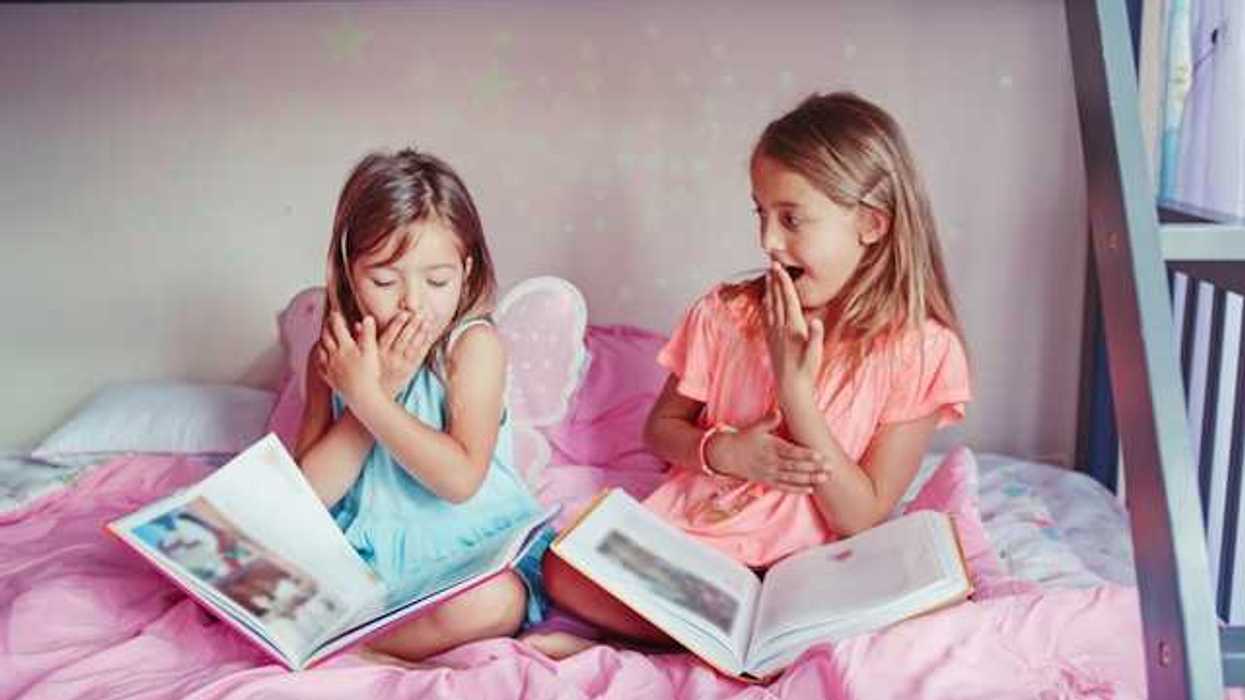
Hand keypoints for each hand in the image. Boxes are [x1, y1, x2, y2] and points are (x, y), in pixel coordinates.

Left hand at [316, 312, 382, 405]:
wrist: (362, 396)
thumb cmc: (369, 374)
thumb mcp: (372, 352)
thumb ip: (369, 334)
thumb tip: (368, 318)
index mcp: (345, 347)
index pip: (337, 327)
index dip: (336, 317)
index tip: (335, 311)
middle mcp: (334, 355)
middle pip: (326, 336)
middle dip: (327, 327)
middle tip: (328, 321)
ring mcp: (330, 366)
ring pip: (321, 349)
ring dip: (322, 340)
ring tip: (324, 335)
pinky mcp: (329, 377)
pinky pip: (320, 364)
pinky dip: (320, 357)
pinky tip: (321, 355)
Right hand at [364, 310, 434, 397]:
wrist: (373, 396)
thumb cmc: (367, 372)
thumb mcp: (362, 356)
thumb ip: (360, 339)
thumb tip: (357, 324)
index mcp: (377, 353)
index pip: (388, 336)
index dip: (397, 325)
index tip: (405, 313)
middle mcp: (389, 359)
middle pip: (403, 340)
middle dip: (413, 326)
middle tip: (421, 313)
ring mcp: (400, 365)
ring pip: (412, 347)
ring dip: (421, 334)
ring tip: (428, 321)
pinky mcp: (408, 371)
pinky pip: (418, 357)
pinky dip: (425, 345)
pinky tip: (429, 334)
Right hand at [706, 413, 829, 493]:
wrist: (726, 455)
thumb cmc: (744, 439)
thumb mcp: (755, 428)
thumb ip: (769, 420)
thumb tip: (778, 410)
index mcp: (770, 447)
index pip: (791, 452)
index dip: (806, 455)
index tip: (820, 455)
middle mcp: (770, 462)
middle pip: (794, 467)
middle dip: (813, 468)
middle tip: (830, 468)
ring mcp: (769, 473)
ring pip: (792, 478)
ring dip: (809, 479)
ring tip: (824, 479)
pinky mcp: (767, 481)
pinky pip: (784, 487)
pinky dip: (797, 489)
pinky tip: (810, 489)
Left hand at [764, 262, 824, 396]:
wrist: (791, 387)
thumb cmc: (807, 370)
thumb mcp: (815, 354)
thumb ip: (816, 337)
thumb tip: (817, 321)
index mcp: (793, 327)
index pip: (788, 299)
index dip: (783, 282)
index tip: (779, 268)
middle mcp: (781, 328)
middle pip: (777, 298)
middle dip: (775, 280)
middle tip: (772, 263)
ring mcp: (774, 333)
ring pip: (770, 305)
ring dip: (770, 289)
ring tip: (769, 275)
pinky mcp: (771, 339)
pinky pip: (767, 316)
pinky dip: (766, 304)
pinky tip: (765, 298)